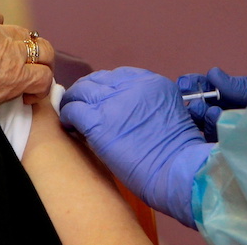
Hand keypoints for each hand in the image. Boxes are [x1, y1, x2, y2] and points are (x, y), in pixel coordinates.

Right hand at [0, 6, 54, 111]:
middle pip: (21, 32)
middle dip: (23, 45)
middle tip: (20, 62)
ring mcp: (7, 54)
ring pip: (42, 50)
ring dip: (42, 63)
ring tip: (36, 76)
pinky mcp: (16, 77)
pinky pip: (43, 77)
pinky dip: (41, 88)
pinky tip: (31, 97)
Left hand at [60, 67, 212, 228]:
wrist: (176, 171)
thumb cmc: (177, 154)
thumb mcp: (168, 115)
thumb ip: (147, 105)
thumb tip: (123, 111)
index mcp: (152, 82)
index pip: (118, 76)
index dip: (106, 87)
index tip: (102, 99)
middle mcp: (131, 85)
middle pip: (98, 79)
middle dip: (88, 91)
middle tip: (82, 104)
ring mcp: (113, 101)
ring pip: (83, 90)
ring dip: (75, 100)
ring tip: (71, 113)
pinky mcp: (97, 121)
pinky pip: (73, 109)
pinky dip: (68, 115)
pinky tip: (69, 125)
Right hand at [177, 67, 246, 141]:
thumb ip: (237, 87)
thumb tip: (212, 74)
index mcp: (232, 98)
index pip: (205, 91)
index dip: (194, 86)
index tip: (186, 84)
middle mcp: (228, 117)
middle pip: (199, 110)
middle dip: (193, 103)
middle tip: (194, 100)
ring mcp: (231, 136)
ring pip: (204, 127)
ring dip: (201, 118)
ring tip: (209, 112)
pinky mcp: (235, 155)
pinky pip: (215, 147)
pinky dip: (211, 135)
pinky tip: (217, 126)